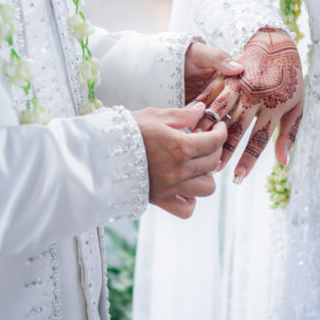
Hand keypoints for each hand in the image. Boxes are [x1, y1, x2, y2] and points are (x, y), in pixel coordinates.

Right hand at [132, 102, 226, 218]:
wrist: (98, 153)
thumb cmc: (124, 131)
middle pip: (213, 163)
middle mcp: (179, 170)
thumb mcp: (154, 116)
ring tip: (196, 165)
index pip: (214, 142)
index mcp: (180, 147)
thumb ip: (182, 115)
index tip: (218, 129)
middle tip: (207, 143)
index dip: (220, 133)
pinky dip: (190, 199)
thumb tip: (201, 110)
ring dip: (206, 175)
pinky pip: (187, 209)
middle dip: (215, 150)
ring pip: (207, 188)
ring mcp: (171, 188)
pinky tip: (185, 187)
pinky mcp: (160, 201)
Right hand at [194, 27, 303, 182]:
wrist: (279, 43)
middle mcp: (255, 96)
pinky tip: (189, 121)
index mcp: (274, 106)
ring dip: (208, 130)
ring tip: (197, 148)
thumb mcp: (298, 107)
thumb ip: (288, 135)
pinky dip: (198, 108)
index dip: (248, 159)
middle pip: (237, 128)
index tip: (238, 177)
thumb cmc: (291, 80)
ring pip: (220, 111)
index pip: (259, 138)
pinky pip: (209, 93)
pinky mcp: (226, 75)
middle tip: (214, 169)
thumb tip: (282, 163)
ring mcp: (239, 84)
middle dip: (225, 150)